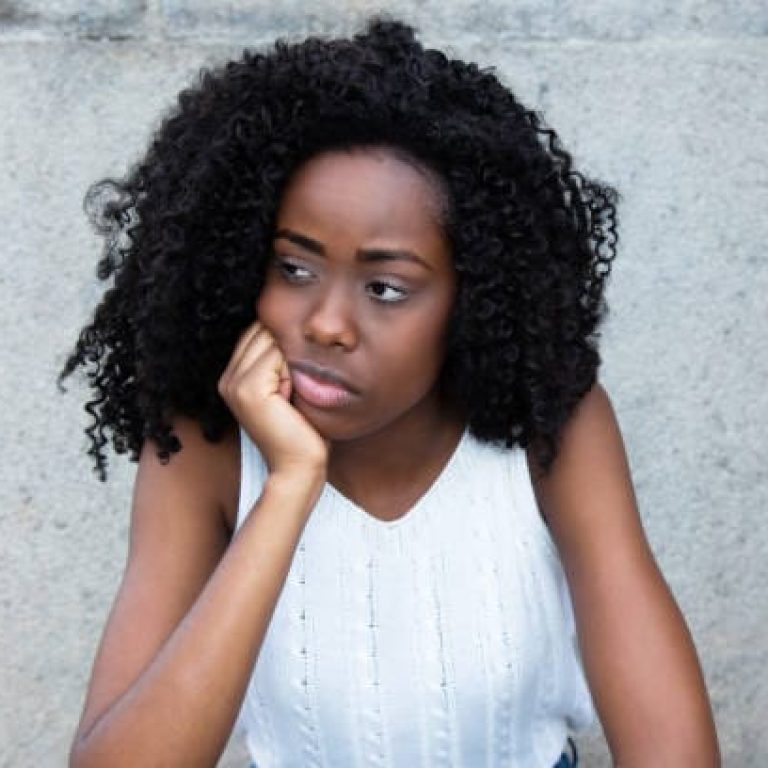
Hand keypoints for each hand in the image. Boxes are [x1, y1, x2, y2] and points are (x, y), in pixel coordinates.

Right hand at [218, 321, 327, 478]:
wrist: (299, 468)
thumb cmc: (303, 431)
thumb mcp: (289, 388)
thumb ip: (281, 360)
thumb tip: (294, 326)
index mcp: (232, 377)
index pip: (257, 332)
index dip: (283, 343)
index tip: (294, 375)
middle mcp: (227, 379)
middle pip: (262, 330)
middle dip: (288, 348)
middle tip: (296, 386)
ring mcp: (234, 383)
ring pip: (271, 340)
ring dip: (292, 358)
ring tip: (294, 392)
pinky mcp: (248, 389)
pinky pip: (278, 354)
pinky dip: (294, 370)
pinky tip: (293, 396)